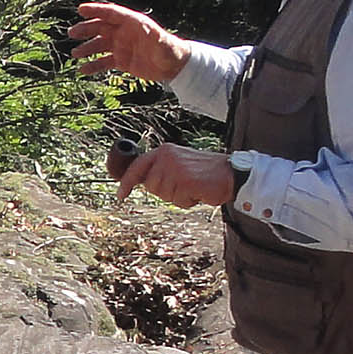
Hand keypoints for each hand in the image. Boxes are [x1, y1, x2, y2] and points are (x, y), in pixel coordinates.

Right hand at [67, 0, 187, 84]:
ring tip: (74, 54)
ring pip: (99, 45)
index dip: (96, 10)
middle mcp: (124, 32)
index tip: (81, 9)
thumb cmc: (169, 50)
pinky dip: (93, 65)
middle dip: (86, 29)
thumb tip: (151, 31)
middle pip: (101, 27)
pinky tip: (83, 70)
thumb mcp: (163, 42)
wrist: (173, 66)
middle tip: (72, 33)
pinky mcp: (121, 60)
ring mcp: (121, 46)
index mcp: (132, 23)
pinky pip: (103, 62)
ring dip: (86, 48)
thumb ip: (155, 37)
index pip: (111, 13)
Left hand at [116, 143, 235, 210]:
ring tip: (193, 187)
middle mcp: (167, 157)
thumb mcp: (179, 163)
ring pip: (164, 196)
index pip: (138, 166)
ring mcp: (176, 168)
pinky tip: (199, 191)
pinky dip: (189, 202)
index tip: (120, 195)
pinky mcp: (186, 181)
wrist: (232, 173)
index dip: (126, 182)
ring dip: (178, 197)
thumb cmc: (205, 172)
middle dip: (165, 192)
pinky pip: (178, 201)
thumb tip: (142, 182)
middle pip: (151, 187)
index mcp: (164, 151)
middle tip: (184, 185)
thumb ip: (161, 170)